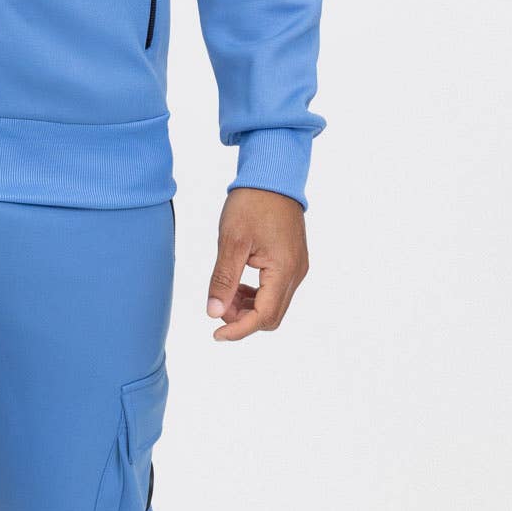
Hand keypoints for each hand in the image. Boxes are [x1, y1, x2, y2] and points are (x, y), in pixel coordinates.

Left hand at [206, 187, 308, 340]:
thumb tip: (213, 313)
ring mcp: (297, 267)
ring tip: (224, 293)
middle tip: (217, 305)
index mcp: (284, 270)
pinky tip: (237, 285)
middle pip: (271, 316)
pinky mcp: (292, 261)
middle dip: (242, 319)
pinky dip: (255, 295)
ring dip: (248, 308)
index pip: (263, 316)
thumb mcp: (231, 241)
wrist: (272, 176)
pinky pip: (275, 290)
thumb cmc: (252, 203)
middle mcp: (296, 273)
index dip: (239, 330)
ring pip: (273, 305)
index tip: (215, 334)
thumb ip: (223, 280)